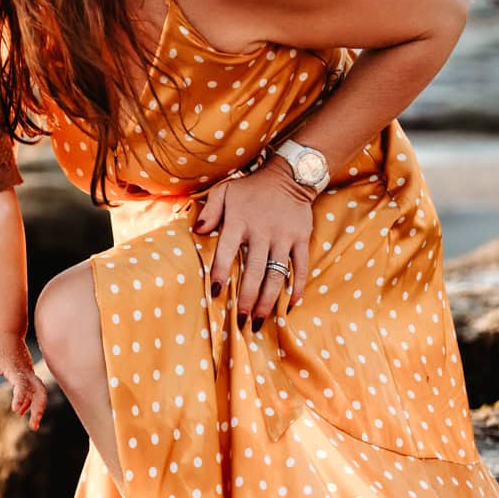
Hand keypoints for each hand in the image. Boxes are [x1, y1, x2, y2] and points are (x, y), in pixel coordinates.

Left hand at [0, 332, 46, 429]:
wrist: (9, 332)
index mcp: (16, 368)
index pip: (22, 385)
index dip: (20, 397)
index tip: (16, 410)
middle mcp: (26, 372)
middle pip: (39, 391)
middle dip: (39, 408)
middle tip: (34, 426)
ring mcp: (30, 373)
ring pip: (40, 392)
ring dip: (38, 408)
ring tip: (33, 425)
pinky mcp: (29, 375)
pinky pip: (35, 390)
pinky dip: (32, 401)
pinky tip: (23, 411)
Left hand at [193, 161, 314, 330]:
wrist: (289, 176)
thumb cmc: (250, 189)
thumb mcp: (224, 191)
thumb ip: (210, 211)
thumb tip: (197, 230)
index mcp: (239, 222)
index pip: (226, 251)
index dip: (219, 272)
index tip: (215, 292)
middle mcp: (262, 232)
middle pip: (254, 272)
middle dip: (247, 299)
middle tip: (240, 321)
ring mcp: (283, 237)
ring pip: (276, 274)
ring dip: (268, 300)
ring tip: (260, 321)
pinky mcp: (301, 239)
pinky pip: (300, 267)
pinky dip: (297, 287)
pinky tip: (291, 305)